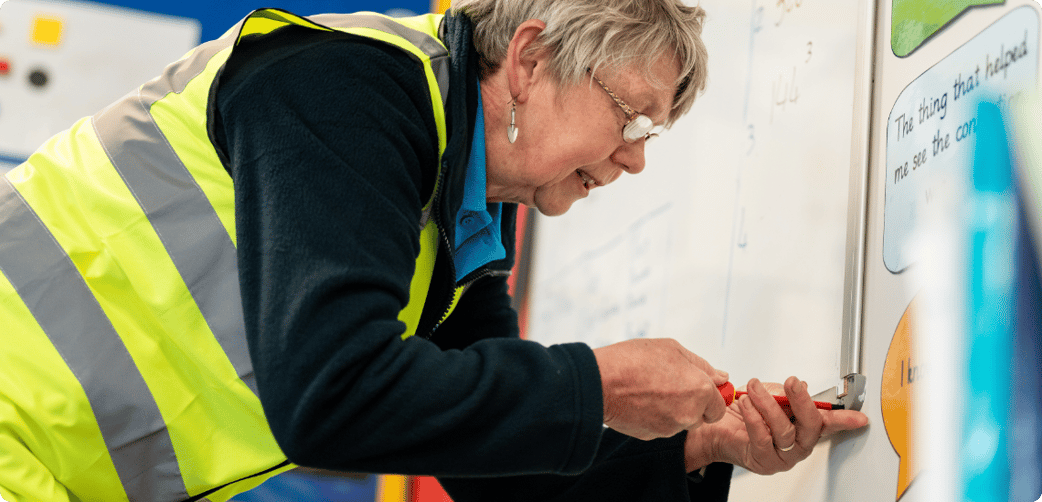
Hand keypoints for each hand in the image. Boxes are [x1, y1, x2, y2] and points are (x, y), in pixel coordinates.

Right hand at [593, 338, 728, 439]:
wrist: (600, 382)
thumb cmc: (633, 361)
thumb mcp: (672, 349)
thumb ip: (701, 365)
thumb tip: (720, 377)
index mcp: (699, 389)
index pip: (719, 407)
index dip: (709, 397)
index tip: (699, 390)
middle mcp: (689, 413)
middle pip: (700, 417)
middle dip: (691, 404)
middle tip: (669, 386)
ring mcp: (670, 428)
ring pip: (680, 422)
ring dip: (672, 410)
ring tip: (650, 390)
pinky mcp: (651, 436)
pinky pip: (661, 428)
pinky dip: (655, 417)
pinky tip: (640, 401)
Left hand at [684, 377, 868, 473]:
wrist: (715, 427)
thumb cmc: (743, 411)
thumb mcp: (769, 395)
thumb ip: (786, 395)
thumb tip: (803, 388)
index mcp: (803, 427)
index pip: (827, 422)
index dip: (844, 419)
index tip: (859, 418)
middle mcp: (797, 444)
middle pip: (810, 426)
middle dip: (801, 402)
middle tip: (792, 383)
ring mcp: (781, 456)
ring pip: (784, 431)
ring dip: (768, 405)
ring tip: (755, 388)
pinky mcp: (762, 460)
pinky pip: (762, 437)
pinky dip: (754, 417)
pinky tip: (746, 404)